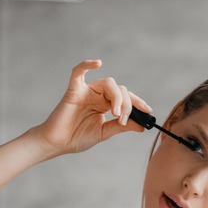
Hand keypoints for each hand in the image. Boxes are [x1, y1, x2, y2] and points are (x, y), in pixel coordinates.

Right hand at [32, 60, 152, 155]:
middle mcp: (98, 95)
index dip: (138, 102)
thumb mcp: (105, 133)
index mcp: (105, 105)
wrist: (58, 144)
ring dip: (117, 96)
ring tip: (115, 112)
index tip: (149, 112)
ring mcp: (86, 91)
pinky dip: (86, 64)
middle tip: (122, 119)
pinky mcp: (74, 90)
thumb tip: (142, 126)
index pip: (126, 97)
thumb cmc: (77, 138)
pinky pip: (78, 72)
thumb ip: (122, 127)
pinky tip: (97, 63)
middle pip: (120, 90)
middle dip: (126, 104)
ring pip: (108, 83)